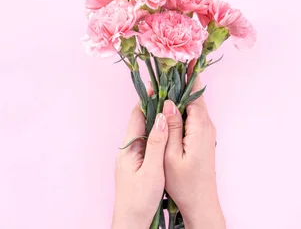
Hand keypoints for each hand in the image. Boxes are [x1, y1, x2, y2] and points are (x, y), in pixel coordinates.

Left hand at [112, 103, 168, 228]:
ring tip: (172, 106)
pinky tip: (169, 133)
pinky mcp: (139, 165)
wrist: (131, 221)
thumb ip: (156, 144)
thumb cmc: (139, 199)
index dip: (147, 99)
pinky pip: (149, 144)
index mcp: (129, 148)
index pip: (137, 116)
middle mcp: (129, 149)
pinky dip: (159, 135)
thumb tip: (161, 117)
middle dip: (155, 106)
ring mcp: (133, 157)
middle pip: (142, 121)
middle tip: (169, 92)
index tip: (159, 85)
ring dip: (158, 120)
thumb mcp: (152, 170)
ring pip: (146, 132)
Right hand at [162, 75, 225, 228]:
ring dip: (179, 91)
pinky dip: (180, 105)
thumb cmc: (184, 183)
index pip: (194, 93)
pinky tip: (167, 101)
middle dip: (181, 78)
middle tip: (167, 60)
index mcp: (199, 127)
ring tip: (165, 74)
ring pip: (191, 104)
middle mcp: (205, 126)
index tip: (183, 56)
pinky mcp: (200, 137)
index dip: (187, 74)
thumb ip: (171, 127)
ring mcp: (204, 131)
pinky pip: (189, 114)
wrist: (201, 202)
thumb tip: (168, 103)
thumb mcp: (172, 155)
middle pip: (193, 95)